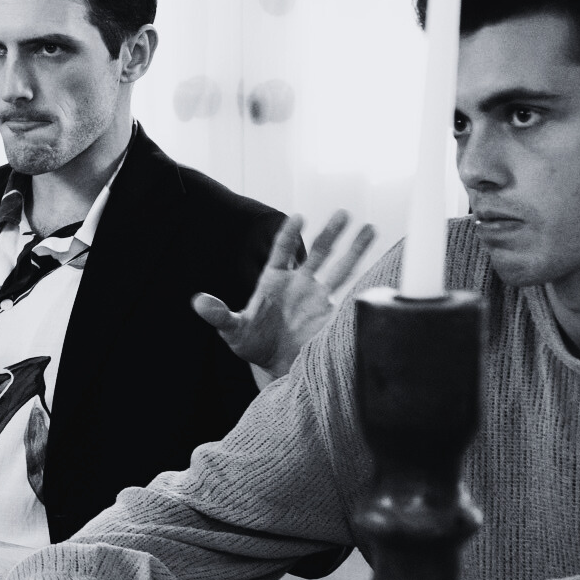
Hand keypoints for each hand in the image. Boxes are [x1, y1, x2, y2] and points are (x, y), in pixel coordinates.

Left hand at [192, 210, 376, 377]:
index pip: (282, 250)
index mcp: (274, 280)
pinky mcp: (333, 313)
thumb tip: (197, 302)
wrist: (276, 366)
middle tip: (344, 213)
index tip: (299, 217)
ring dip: (355, 249)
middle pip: (318, 252)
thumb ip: (218, 315)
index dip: (289, 233)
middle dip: (331, 233)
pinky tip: (382, 266)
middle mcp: (300, 283)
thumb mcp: (233, 330)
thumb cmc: (253, 344)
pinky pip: (351, 294)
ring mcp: (319, 296)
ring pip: (340, 267)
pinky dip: (365, 283)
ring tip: (370, 227)